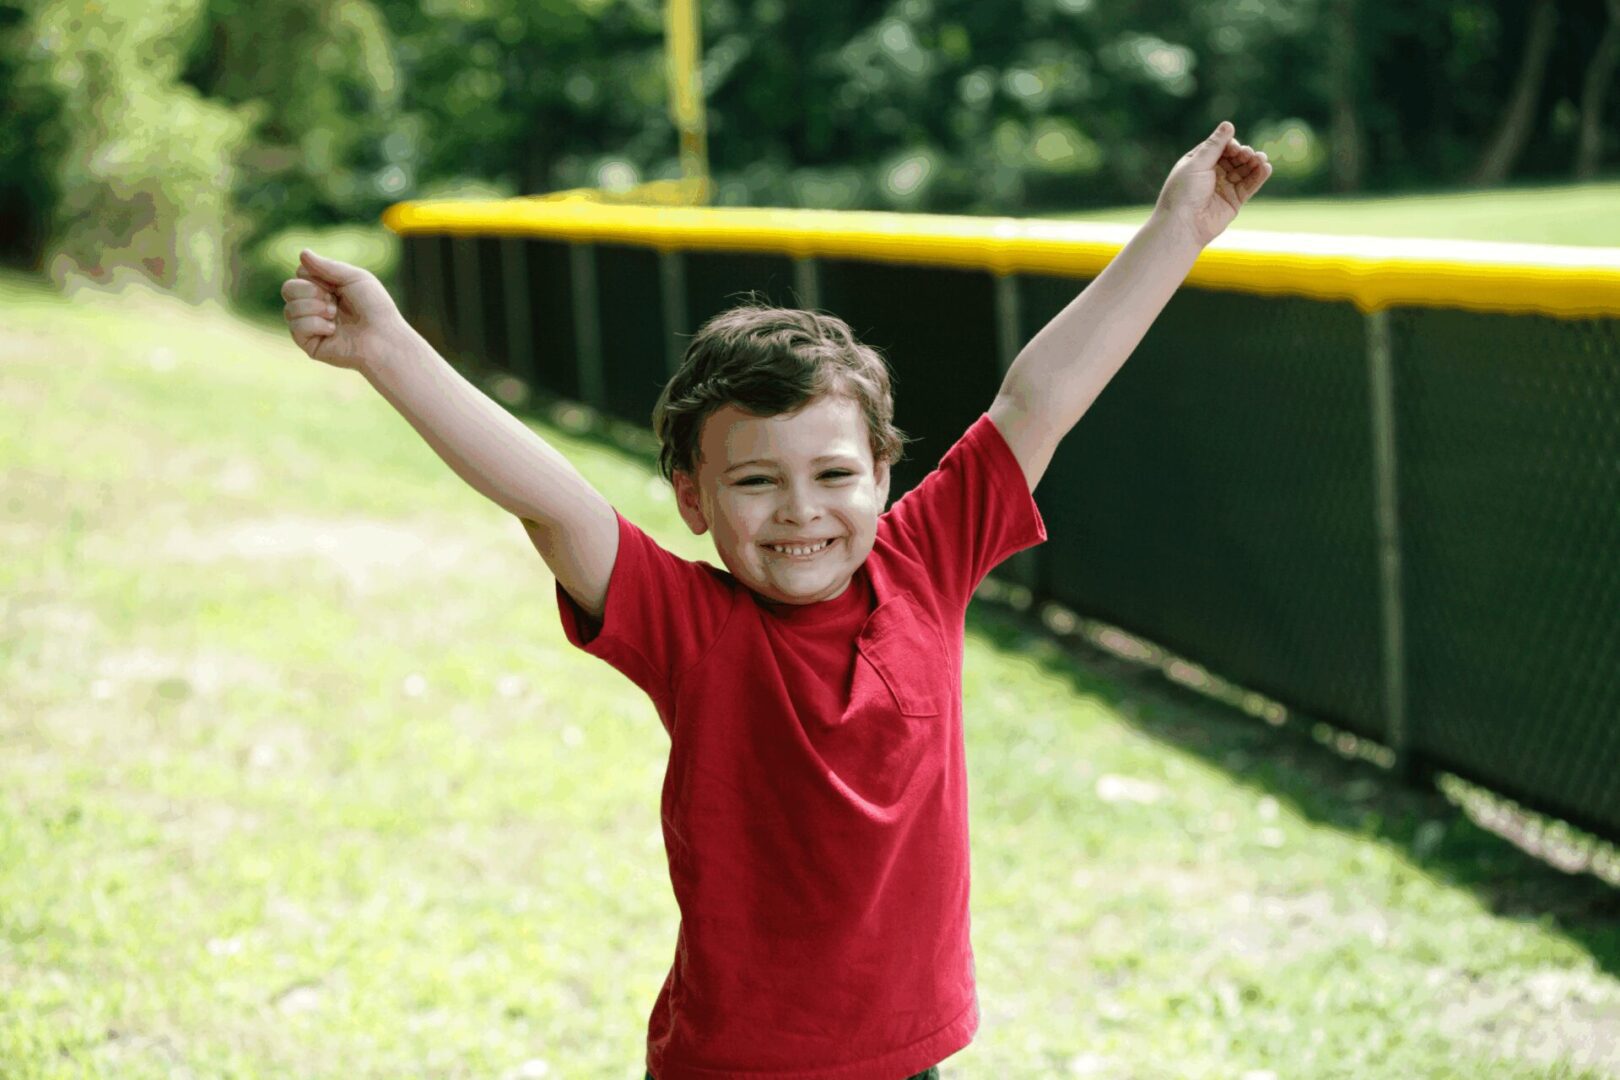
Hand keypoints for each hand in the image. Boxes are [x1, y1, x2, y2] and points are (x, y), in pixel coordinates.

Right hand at [281, 249, 408, 371]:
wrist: (383, 338)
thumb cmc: (375, 307)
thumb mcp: (354, 278)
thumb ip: (328, 266)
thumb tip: (302, 253)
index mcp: (325, 289)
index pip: (301, 273)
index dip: (314, 275)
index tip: (335, 285)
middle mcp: (315, 306)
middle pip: (288, 289)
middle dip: (309, 291)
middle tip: (332, 301)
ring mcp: (311, 326)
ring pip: (288, 308)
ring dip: (313, 308)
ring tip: (334, 315)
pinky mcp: (309, 344)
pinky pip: (295, 326)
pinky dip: (315, 324)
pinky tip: (332, 330)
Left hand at [1154, 120, 1271, 247]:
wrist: (1183, 225)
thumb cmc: (1183, 193)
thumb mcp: (1197, 164)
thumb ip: (1215, 145)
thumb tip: (1228, 124)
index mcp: (1199, 163)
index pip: (1221, 147)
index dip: (1231, 145)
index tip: (1234, 149)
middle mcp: (1212, 174)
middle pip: (1235, 157)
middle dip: (1244, 154)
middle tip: (1247, 154)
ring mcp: (1224, 187)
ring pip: (1244, 170)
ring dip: (1254, 163)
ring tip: (1261, 159)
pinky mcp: (1234, 201)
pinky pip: (1250, 186)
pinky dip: (1259, 176)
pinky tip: (1266, 167)